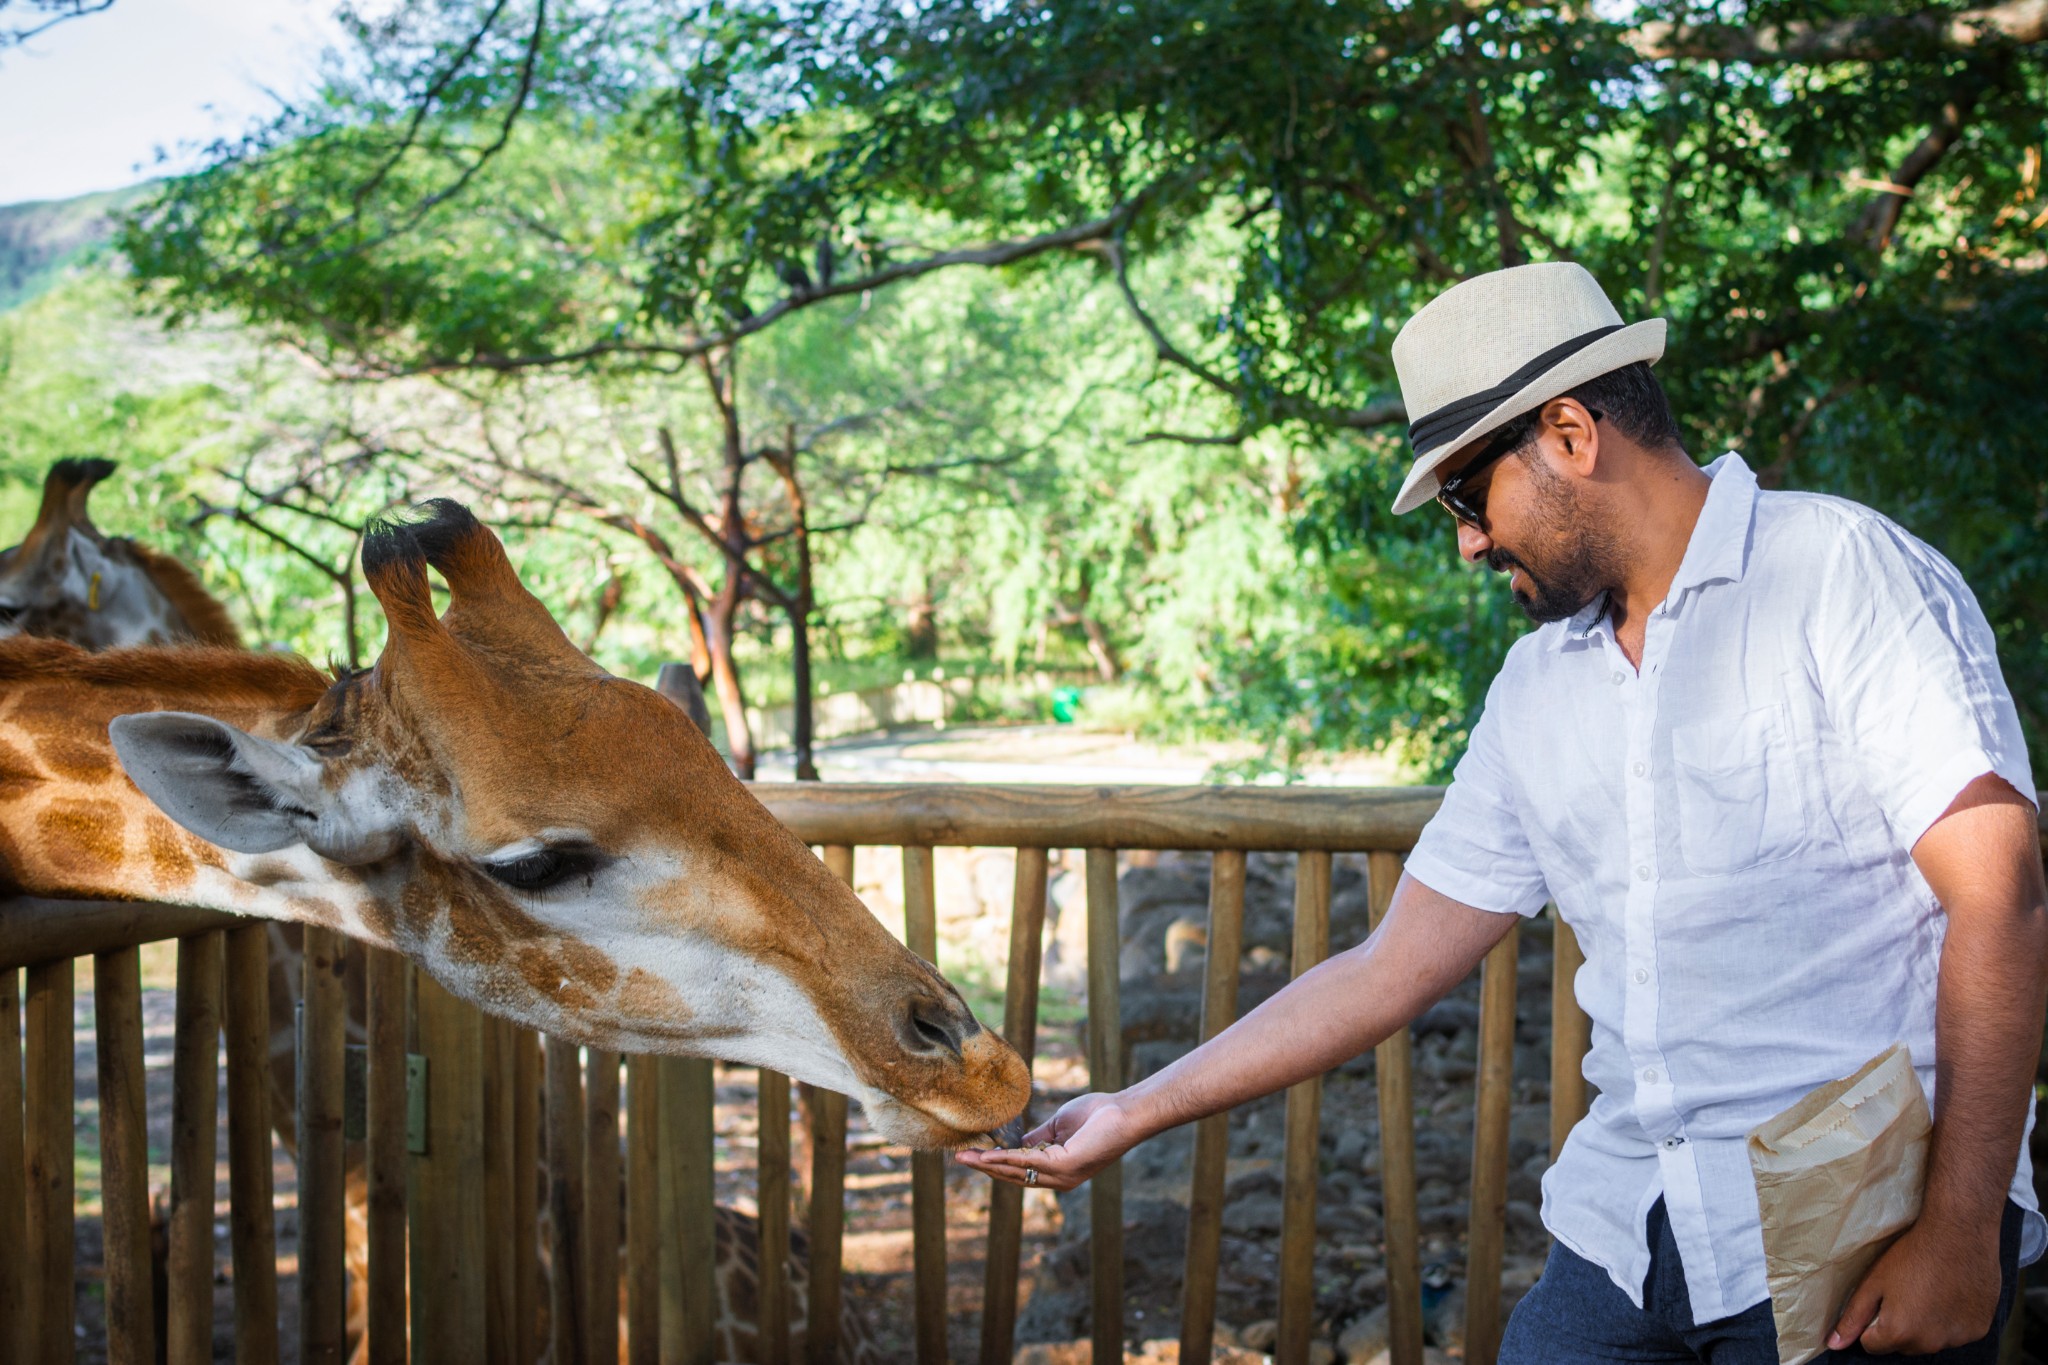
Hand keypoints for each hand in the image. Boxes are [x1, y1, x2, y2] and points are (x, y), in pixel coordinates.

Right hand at [953, 1091, 1144, 1191]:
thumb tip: (1015, 1143)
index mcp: (1058, 1171)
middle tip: (959, 1158)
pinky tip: (987, 1155)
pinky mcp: (1065, 1166)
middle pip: (1013, 1176)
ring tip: (965, 1157)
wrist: (1123, 1111)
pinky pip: (1028, 1163)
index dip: (995, 1164)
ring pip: (1016, 1172)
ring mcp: (1062, 1176)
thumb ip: (1038, 1139)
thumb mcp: (1059, 1128)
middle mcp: (1059, 1180)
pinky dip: (1005, 1159)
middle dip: (985, 1167)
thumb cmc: (1097, 1115)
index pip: (1020, 1172)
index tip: (973, 1155)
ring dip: (988, 1165)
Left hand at [1827, 1217, 2001, 1353]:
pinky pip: (1957, 1333)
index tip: (1882, 1299)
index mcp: (1900, 1333)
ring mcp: (1958, 1339)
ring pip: (1931, 1340)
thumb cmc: (1912, 1255)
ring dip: (1927, 1325)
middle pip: (1903, 1345)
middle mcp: (1930, 1343)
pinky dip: (1952, 1320)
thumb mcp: (1873, 1282)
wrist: (1959, 1235)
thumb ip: (1853, 1317)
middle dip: (1900, 1325)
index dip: (1871, 1323)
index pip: (1873, 1345)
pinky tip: (1951, 1294)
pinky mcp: (1979, 1330)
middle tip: (1906, 1292)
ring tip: (1929, 1291)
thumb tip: (1834, 1344)